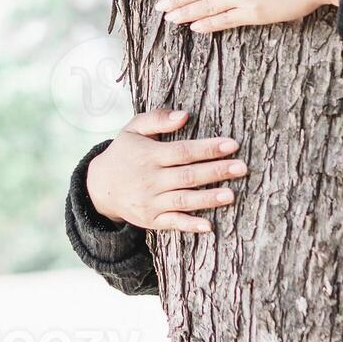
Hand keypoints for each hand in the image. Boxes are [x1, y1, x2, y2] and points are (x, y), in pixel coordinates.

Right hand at [84, 109, 245, 232]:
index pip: (183, 151)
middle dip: (216, 172)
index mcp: (149, 155)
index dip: (208, 148)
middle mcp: (150, 179)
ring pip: (183, 200)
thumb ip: (157, 119)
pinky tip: (208, 226)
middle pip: (188, 176)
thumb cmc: (124, 153)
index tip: (232, 145)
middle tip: (242, 168)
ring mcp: (150, 201)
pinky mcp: (151, 219)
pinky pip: (172, 223)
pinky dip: (189, 225)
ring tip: (231, 195)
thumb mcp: (133, 130)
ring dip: (208, 199)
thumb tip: (184, 115)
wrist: (100, 186)